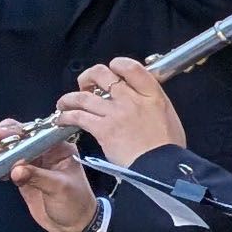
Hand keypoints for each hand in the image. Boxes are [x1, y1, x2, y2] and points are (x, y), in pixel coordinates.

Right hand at [6, 134, 100, 231]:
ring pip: (5, 150)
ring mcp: (30, 162)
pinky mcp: (20, 175)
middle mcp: (42, 150)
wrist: (74, 225)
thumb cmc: (76, 203)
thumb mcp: (60, 188)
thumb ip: (38, 177)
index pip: (33, 131)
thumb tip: (15, 170)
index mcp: (58, 146)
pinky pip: (1, 166)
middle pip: (14, 136)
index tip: (0, 139)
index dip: (14, 132)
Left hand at [51, 59, 182, 166]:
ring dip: (69, 98)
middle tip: (86, 86)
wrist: (162, 167)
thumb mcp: (168, 116)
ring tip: (65, 104)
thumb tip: (142, 99)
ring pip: (84, 96)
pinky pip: (78, 116)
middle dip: (89, 76)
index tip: (112, 71)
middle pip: (102, 74)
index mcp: (152, 94)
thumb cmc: (169, 148)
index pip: (131, 66)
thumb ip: (153, 103)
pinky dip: (66, 116)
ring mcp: (116, 113)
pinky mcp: (103, 129)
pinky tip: (63, 120)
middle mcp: (132, 99)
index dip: (117, 64)